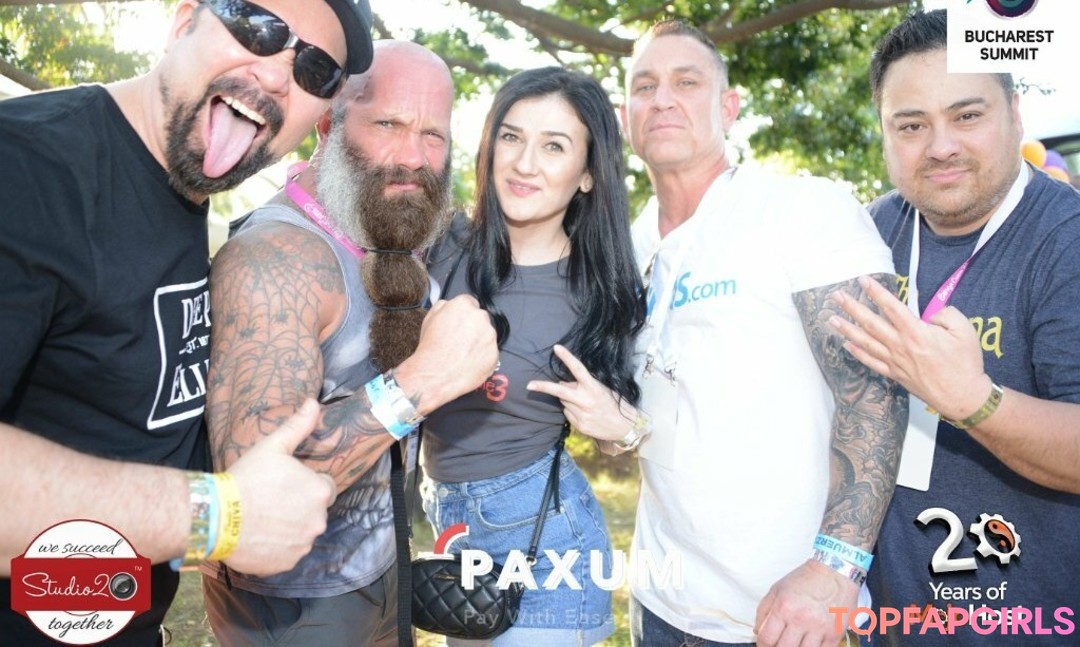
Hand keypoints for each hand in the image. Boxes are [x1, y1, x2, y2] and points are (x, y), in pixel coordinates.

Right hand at [223, 399, 335, 575]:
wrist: (216, 516)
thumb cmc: (246, 478)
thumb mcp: (273, 446)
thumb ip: (298, 426)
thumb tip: (314, 403)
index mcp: (320, 492)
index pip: (324, 487)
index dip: (306, 483)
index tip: (285, 483)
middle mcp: (318, 521)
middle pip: (314, 511)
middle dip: (298, 506)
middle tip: (271, 500)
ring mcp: (303, 545)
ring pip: (301, 533)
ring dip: (289, 527)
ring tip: (262, 518)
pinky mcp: (286, 564)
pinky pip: (287, 553)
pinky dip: (277, 547)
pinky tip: (258, 535)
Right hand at [397, 294, 497, 412]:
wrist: (435, 375)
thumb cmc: (430, 349)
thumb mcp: (429, 319)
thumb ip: (443, 307)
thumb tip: (449, 306)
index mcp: (463, 305)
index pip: (470, 303)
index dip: (463, 315)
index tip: (460, 324)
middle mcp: (480, 317)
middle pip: (480, 319)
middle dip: (473, 328)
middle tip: (460, 341)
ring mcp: (490, 336)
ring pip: (487, 336)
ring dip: (478, 342)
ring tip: (462, 354)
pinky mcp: (495, 354)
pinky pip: (490, 353)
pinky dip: (482, 357)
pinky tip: (468, 362)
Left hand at [526, 344, 634, 441]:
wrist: (625, 427)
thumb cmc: (614, 403)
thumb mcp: (602, 389)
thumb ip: (583, 385)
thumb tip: (563, 384)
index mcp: (594, 388)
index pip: (578, 369)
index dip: (567, 358)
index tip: (556, 348)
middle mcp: (586, 401)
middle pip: (560, 391)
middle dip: (543, 387)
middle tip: (529, 385)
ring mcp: (582, 415)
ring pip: (563, 402)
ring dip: (567, 400)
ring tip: (583, 403)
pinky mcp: (580, 426)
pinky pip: (568, 414)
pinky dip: (572, 411)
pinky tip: (584, 413)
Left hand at [755, 560, 857, 646]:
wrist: (834, 571)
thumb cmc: (805, 579)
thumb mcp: (777, 589)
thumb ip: (763, 611)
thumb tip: (758, 632)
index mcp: (784, 607)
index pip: (767, 638)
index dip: (762, 646)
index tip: (764, 645)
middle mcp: (801, 618)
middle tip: (779, 644)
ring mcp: (819, 628)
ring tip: (795, 642)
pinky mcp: (835, 634)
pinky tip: (809, 643)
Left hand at [829, 275, 989, 420]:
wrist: (963, 396)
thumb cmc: (966, 363)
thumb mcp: (964, 330)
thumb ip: (945, 314)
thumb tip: (929, 314)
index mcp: (916, 332)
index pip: (891, 306)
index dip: (876, 292)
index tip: (862, 280)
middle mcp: (900, 346)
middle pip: (871, 323)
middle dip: (852, 308)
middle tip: (836, 296)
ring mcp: (895, 361)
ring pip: (866, 342)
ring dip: (847, 329)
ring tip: (831, 319)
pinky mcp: (895, 374)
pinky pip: (871, 362)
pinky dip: (857, 353)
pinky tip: (846, 345)